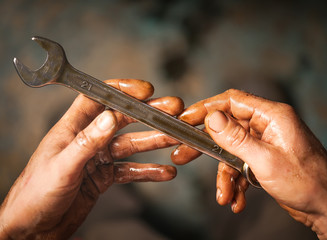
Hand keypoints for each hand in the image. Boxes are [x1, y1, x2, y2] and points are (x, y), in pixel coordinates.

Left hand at [0, 79, 182, 238]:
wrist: (32, 230)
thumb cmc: (34, 195)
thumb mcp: (62, 167)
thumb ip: (87, 143)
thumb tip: (110, 117)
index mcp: (71, 128)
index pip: (97, 99)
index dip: (121, 90)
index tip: (145, 90)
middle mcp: (87, 139)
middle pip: (122, 119)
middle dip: (148, 114)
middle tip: (172, 111)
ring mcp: (97, 158)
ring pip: (131, 145)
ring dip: (154, 142)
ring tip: (177, 139)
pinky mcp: (104, 178)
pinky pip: (130, 171)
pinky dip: (148, 172)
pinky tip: (165, 172)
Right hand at [172, 89, 326, 238]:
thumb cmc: (308, 182)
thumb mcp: (265, 160)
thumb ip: (236, 138)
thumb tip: (212, 117)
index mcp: (272, 116)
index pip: (233, 101)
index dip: (207, 107)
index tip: (186, 118)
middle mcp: (267, 126)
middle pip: (228, 128)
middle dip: (208, 146)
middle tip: (185, 154)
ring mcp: (265, 143)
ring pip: (232, 152)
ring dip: (225, 175)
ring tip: (225, 195)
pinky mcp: (263, 159)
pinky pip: (241, 166)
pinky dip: (236, 183)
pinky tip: (237, 200)